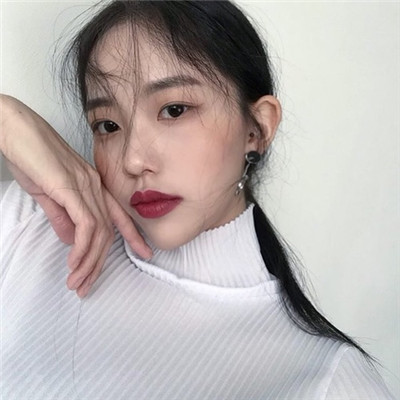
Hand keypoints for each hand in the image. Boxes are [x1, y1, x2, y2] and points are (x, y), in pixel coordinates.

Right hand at [1, 95, 151, 297]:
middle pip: (108, 230)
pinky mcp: (70, 187)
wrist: (15, 130)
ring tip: (77, 282)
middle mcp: (95, 186)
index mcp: (93, 185)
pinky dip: (81, 247)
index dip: (133, 235)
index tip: (142, 253)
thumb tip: (70, 240)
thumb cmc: (30, 158)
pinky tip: (74, 262)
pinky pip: (85, 224)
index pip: (118, 215)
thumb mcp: (47, 194)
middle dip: (100, 261)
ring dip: (89, 261)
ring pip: (99, 231)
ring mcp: (85, 185)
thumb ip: (61, 217)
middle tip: (88, 285)